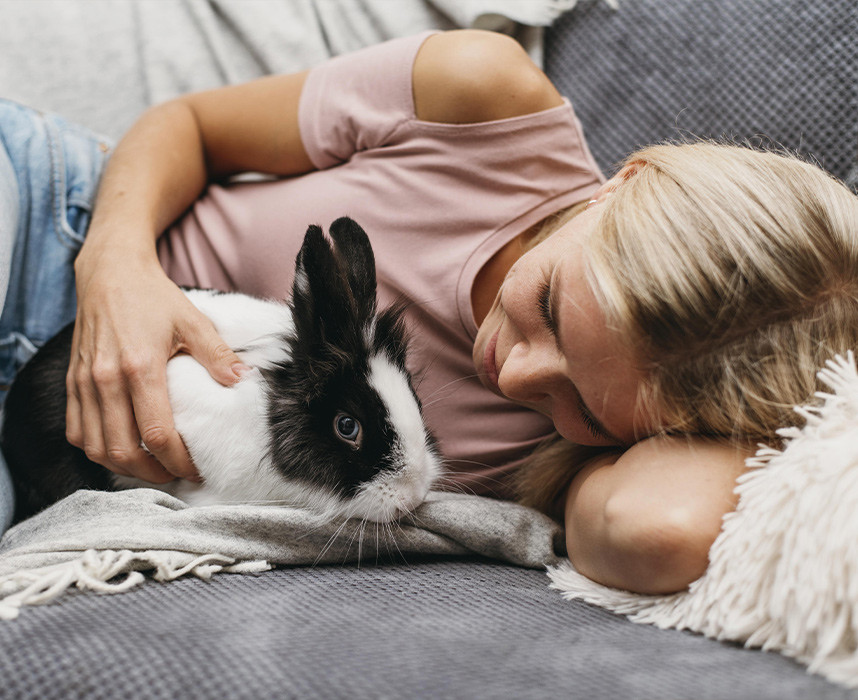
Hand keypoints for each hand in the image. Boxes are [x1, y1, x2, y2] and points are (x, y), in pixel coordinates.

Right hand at [66, 246, 247, 482]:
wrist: (109, 272)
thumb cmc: (153, 296)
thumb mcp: (192, 320)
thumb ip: (217, 353)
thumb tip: (243, 380)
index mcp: (140, 366)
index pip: (157, 433)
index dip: (178, 460)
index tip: (196, 468)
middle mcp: (106, 379)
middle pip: (124, 449)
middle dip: (154, 472)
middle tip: (177, 474)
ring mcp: (84, 382)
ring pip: (96, 447)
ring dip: (124, 467)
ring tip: (153, 468)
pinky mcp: (72, 382)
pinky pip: (76, 431)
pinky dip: (98, 449)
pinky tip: (122, 449)